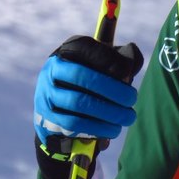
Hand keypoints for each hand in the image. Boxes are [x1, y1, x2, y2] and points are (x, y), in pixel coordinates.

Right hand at [34, 35, 143, 152]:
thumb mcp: (104, 62)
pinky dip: (96, 127)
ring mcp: (46, 94)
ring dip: (107, 112)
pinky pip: (72, 124)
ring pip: (78, 103)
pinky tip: (113, 129)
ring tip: (128, 117)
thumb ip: (121, 58)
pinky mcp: (47, 118)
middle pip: (82, 77)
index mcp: (68, 50)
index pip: (86, 49)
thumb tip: (131, 65)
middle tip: (132, 98)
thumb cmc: (92, 78)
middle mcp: (52, 69)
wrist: (61, 106)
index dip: (107, 59)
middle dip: (112, 89)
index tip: (127, 71)